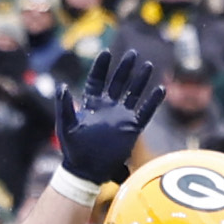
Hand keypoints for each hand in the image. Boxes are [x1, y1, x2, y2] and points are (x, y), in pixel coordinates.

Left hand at [53, 49, 164, 186]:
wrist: (87, 171)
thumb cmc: (73, 150)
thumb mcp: (65, 126)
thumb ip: (64, 106)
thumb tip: (62, 86)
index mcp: (91, 104)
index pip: (97, 80)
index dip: (101, 67)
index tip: (106, 53)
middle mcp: (108, 107)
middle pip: (118, 82)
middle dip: (125, 67)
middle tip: (132, 53)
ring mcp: (121, 117)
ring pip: (133, 93)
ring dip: (140, 80)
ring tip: (149, 65)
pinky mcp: (132, 129)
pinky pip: (145, 113)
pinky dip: (153, 102)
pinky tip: (161, 90)